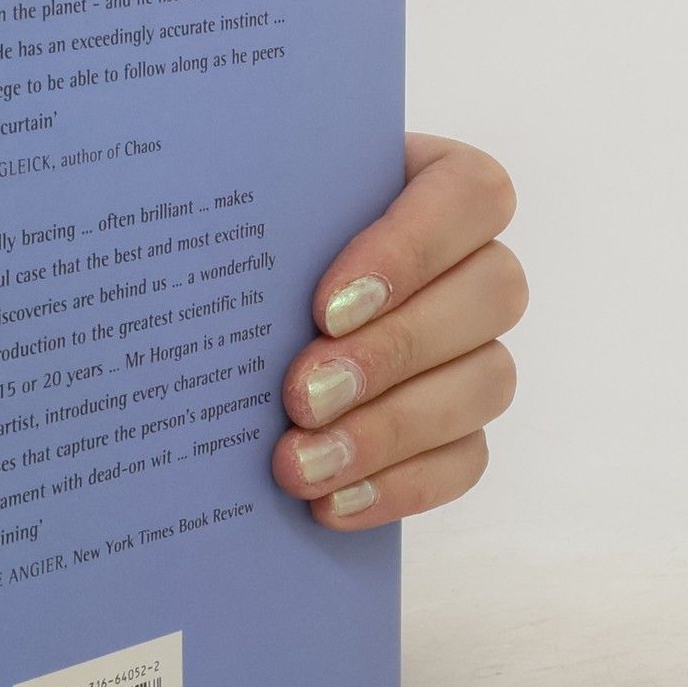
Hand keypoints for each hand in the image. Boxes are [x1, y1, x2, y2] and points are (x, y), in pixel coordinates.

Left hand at [270, 134, 525, 530]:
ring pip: (485, 383)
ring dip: (391, 430)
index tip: (325, 306)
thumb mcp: (258, 204)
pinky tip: (330, 503)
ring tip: (300, 462)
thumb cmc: (254, 231)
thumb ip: (258, 209)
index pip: (470, 196)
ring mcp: (478, 345)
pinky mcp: (463, 421)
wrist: (240, 297)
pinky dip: (400, 486)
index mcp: (439, 183)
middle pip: (490, 296)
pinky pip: (466, 459)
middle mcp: (476, 261)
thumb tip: (197, 238)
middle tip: (300, 394)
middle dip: (392, 353)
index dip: (411, 251)